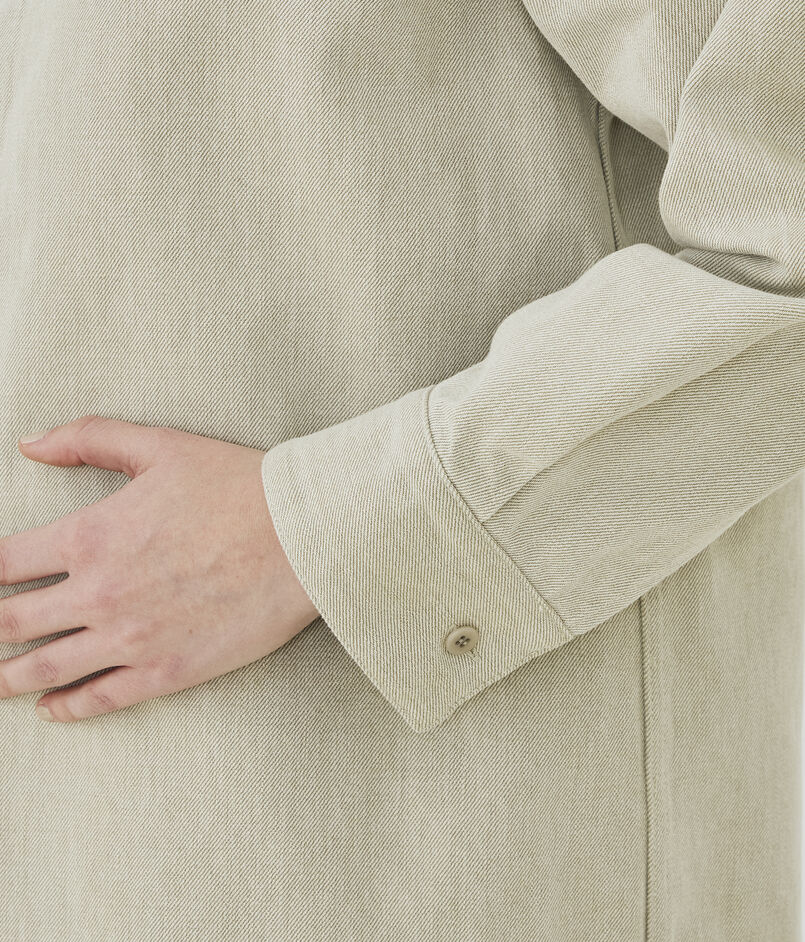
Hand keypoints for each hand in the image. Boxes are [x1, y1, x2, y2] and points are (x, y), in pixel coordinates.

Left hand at [0, 415, 319, 721]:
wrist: (304, 535)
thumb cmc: (238, 485)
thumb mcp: (160, 445)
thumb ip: (89, 438)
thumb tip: (30, 442)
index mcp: (90, 535)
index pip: (2, 565)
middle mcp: (98, 593)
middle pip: (10, 623)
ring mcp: (130, 639)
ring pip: (44, 669)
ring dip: (8, 677)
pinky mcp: (166, 671)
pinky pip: (99, 699)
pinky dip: (65, 707)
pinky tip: (51, 708)